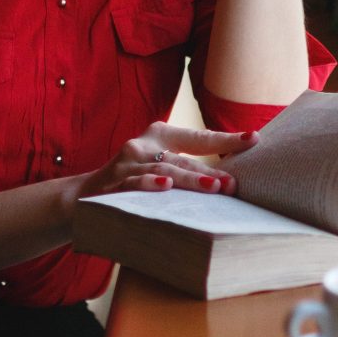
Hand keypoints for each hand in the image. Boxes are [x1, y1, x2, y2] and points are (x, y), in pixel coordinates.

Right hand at [76, 122, 257, 197]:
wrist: (83, 200)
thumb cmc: (133, 184)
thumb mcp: (159, 168)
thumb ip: (187, 168)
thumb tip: (231, 181)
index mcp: (160, 135)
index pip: (198, 138)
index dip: (225, 140)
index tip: (254, 139)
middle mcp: (143, 144)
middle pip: (184, 157)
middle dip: (211, 170)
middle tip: (235, 182)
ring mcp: (126, 163)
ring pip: (164, 170)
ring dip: (190, 179)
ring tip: (215, 187)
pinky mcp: (112, 183)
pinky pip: (134, 183)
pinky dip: (150, 185)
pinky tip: (166, 188)